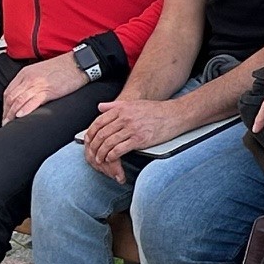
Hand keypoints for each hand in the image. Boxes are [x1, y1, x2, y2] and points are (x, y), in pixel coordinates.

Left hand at [3, 54, 88, 123]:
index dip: (5, 106)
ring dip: (12, 115)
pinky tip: (21, 116)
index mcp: (25, 73)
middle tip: (5, 123)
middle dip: (6, 113)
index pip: (8, 92)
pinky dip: (25, 109)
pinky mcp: (49, 91)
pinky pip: (33, 101)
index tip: (6, 115)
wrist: (79, 63)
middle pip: (10, 98)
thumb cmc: (64, 67)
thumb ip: (31, 81)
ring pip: (19, 101)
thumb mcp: (41, 71)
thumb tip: (25, 95)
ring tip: (10, 124)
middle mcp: (29, 79)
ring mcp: (38, 84)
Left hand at [84, 97, 198, 182]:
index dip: (90, 133)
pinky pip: (119, 149)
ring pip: (108, 143)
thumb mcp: (134, 104)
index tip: (88, 141)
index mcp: (122, 109)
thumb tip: (100, 107)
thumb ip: (115, 105)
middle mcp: (125, 118)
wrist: (175, 115)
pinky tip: (110, 159)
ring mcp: (132, 129)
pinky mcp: (140, 139)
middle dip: (94, 146)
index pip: (99, 122)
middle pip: (102, 134)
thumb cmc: (156, 110)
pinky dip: (112, 156)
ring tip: (99, 159)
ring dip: (101, 153)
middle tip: (91, 153)